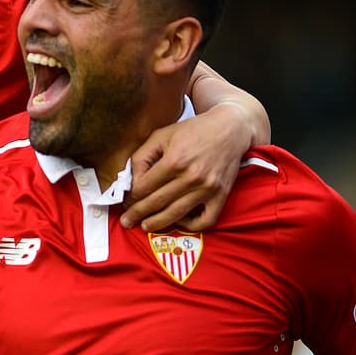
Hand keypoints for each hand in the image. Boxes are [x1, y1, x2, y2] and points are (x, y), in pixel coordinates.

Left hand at [123, 102, 251, 231]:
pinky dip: (190, 225)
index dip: (130, 197)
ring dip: (157, 224)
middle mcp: (191, 176)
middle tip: (126, 221)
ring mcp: (208, 188)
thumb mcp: (161, 135)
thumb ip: (141, 156)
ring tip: (145, 226)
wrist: (230, 129)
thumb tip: (130, 181)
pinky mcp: (221, 196)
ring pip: (176, 215)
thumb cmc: (193, 131)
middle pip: (157, 203)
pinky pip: (205, 221)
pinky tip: (178, 220)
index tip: (126, 200)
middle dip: (137, 214)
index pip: (143, 188)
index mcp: (174, 160)